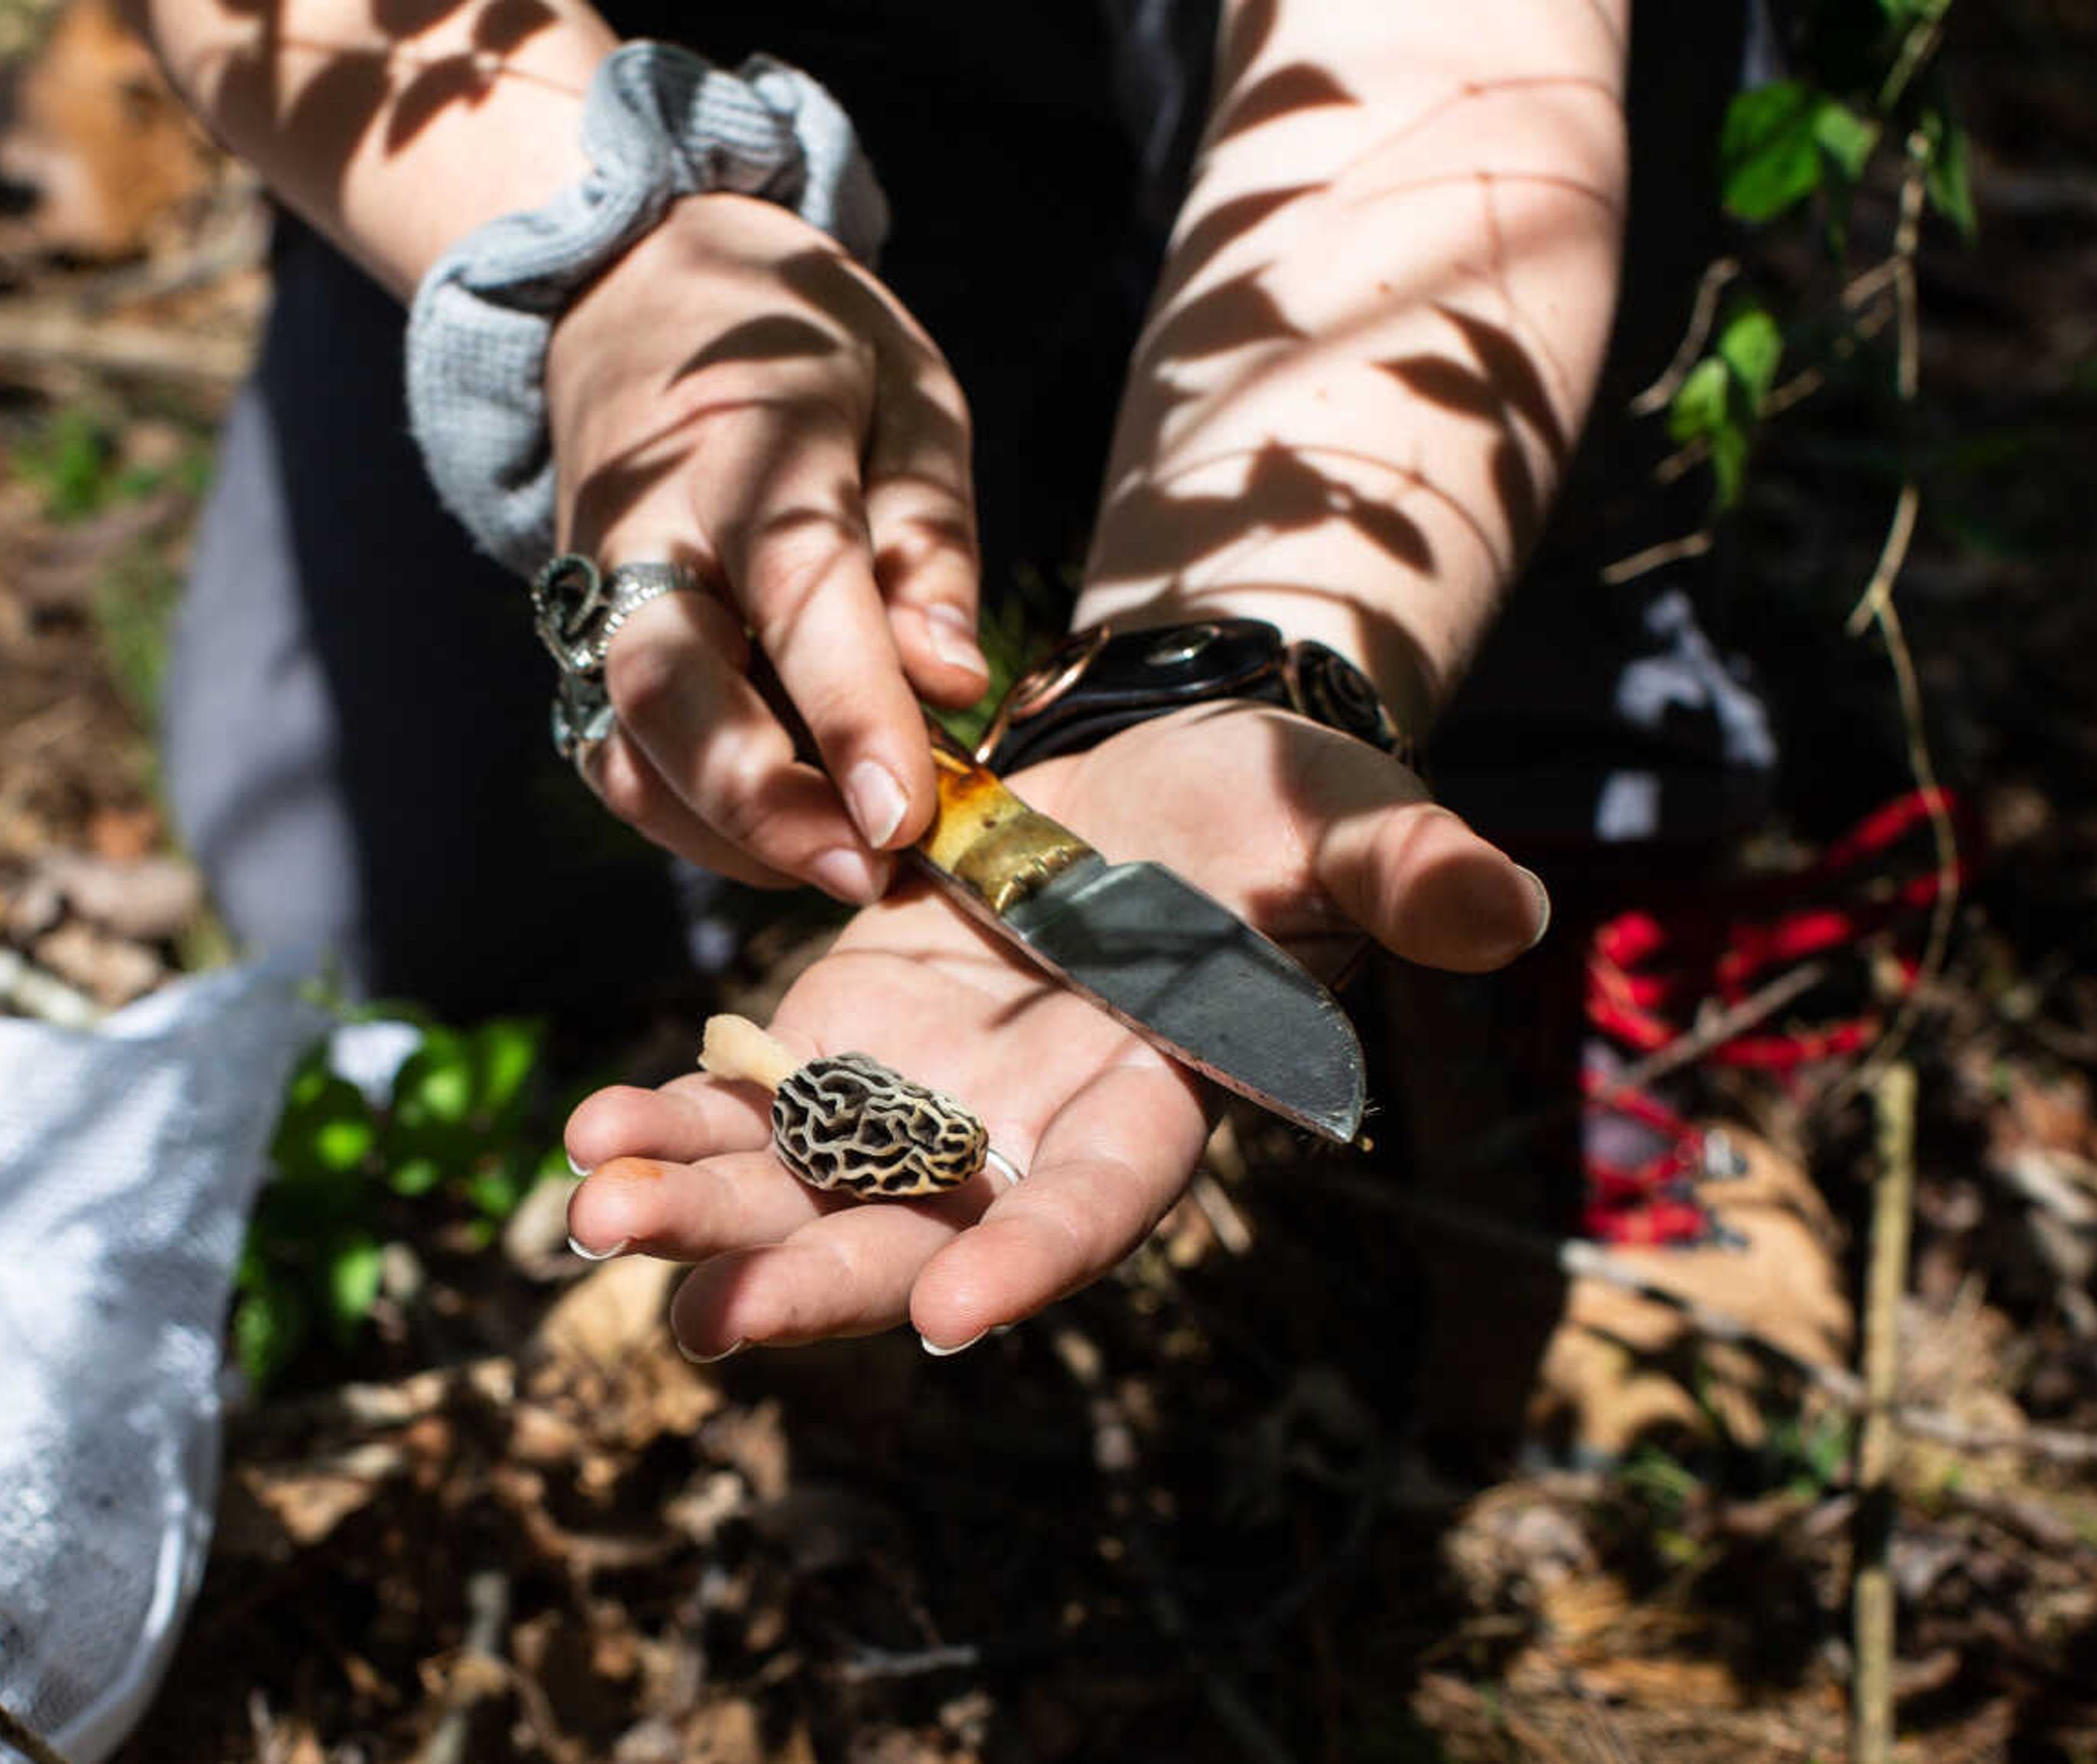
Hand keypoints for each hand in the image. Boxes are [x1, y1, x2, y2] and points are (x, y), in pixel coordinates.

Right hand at [545, 192, 990, 905]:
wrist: (632, 287)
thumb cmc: (800, 342)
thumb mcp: (906, 394)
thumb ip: (930, 538)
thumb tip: (952, 682)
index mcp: (747, 444)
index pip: (799, 592)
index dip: (852, 710)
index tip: (906, 815)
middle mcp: (647, 529)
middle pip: (667, 688)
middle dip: (763, 804)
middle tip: (871, 873)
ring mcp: (596, 592)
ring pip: (625, 747)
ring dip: (727, 836)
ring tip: (843, 868)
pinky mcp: (579, 642)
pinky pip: (617, 757)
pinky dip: (693, 821)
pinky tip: (784, 836)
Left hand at [558, 703, 1551, 1357]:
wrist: (1163, 765)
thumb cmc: (1271, 802)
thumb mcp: (1341, 814)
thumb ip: (1406, 869)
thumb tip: (1511, 907)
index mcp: (1153, 1101)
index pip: (1096, 1206)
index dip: (1035, 1258)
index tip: (956, 1322)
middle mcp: (1028, 1132)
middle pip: (918, 1233)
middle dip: (814, 1274)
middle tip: (702, 1314)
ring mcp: (929, 1094)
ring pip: (808, 1185)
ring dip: (705, 1207)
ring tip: (591, 1217)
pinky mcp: (850, 1033)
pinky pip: (756, 1102)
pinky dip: (679, 1118)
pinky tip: (584, 1135)